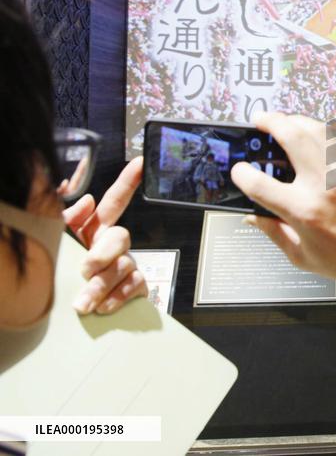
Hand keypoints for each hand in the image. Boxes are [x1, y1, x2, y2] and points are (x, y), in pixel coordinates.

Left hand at [63, 157, 147, 314]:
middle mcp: (113, 245)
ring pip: (124, 266)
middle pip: (121, 237)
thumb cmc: (60, 271)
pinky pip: (135, 285)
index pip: (114, 200)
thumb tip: (87, 199)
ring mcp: (126, 264)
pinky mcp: (134, 286)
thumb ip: (65, 217)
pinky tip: (103, 306)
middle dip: (103, 254)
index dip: (127, 181)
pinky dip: (118, 297)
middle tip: (85, 270)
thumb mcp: (57, 241)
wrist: (62, 312)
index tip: (139, 162)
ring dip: (102, 285)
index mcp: (95, 229)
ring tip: (84, 302)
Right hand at [231, 112, 335, 294]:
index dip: (241, 174)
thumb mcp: (298, 254)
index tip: (239, 171)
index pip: (259, 183)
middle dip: (270, 122)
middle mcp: (323, 186)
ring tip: (284, 122)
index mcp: (302, 211)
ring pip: (317, 130)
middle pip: (292, 137)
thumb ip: (272, 231)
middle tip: (259, 120)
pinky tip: (311, 134)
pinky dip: (320, 132)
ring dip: (296, 120)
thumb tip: (251, 217)